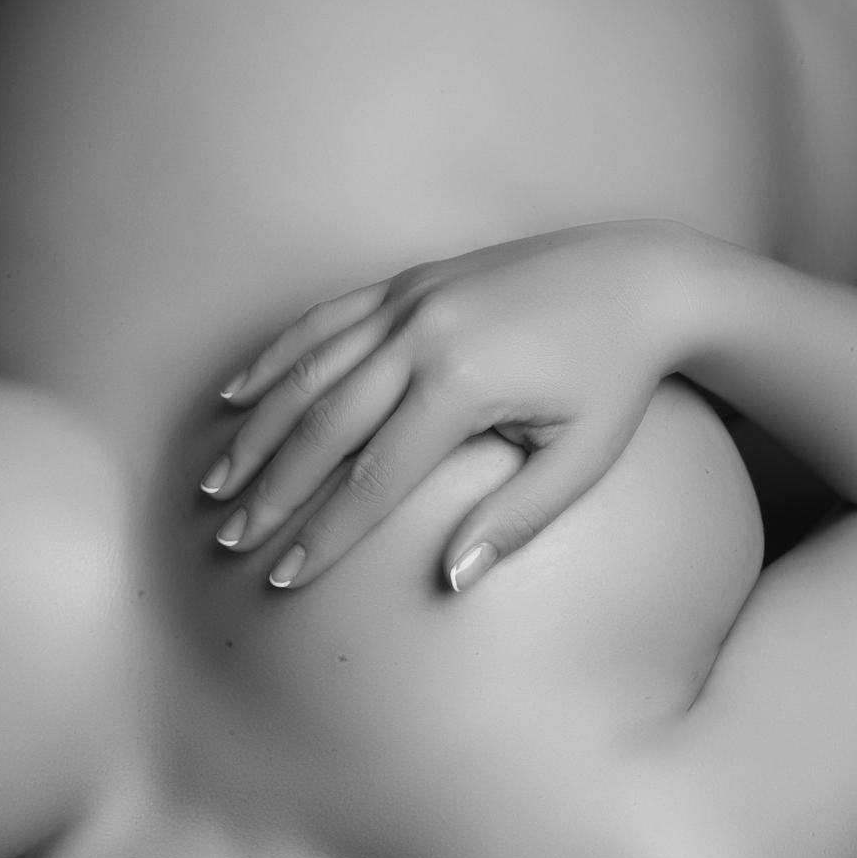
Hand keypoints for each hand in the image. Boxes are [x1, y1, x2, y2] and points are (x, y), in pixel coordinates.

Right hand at [200, 223, 693, 594]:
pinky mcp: (409, 279)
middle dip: (272, 489)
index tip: (285, 577)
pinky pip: (325, 320)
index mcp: (464, 381)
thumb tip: (449, 580)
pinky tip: (237, 395)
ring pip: (310, 370)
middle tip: (230, 540)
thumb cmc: (615, 378)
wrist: (640, 277)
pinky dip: (276, 357)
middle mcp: (424, 333)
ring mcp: (410, 299)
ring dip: (258, 430)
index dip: (326, 533)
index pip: (376, 478)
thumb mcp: (581, 459)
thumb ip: (514, 520)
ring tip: (216, 481)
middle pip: (326, 426)